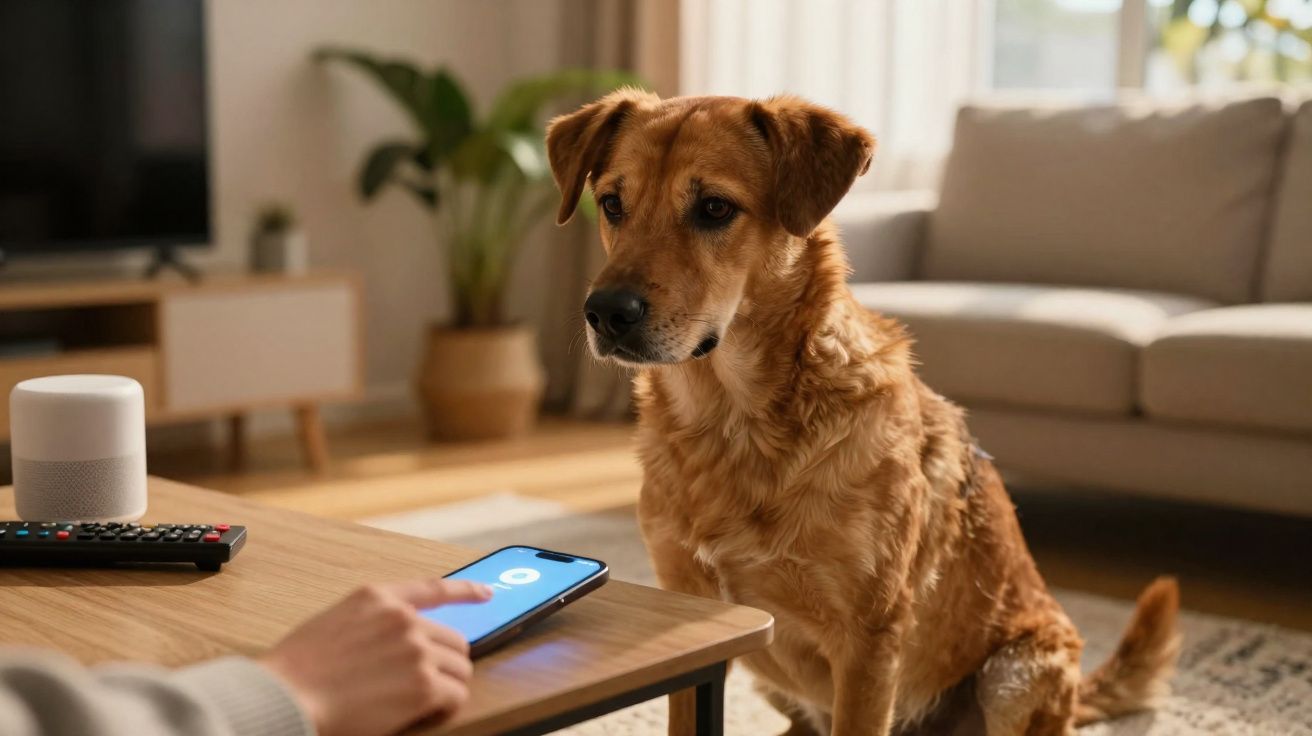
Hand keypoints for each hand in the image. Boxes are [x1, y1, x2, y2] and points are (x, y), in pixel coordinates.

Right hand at [259, 579, 492, 735]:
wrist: (283, 697)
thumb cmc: (295, 672)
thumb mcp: (333, 624)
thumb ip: (371, 625)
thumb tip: (400, 643)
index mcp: (377, 597)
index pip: (433, 588)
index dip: (465, 590)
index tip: (487, 594)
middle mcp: (403, 618)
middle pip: (454, 641)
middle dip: (445, 665)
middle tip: (424, 689)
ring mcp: (416, 649)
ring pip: (459, 670)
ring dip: (444, 689)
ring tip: (417, 707)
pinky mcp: (424, 683)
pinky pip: (456, 696)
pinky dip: (444, 711)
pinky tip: (422, 717)